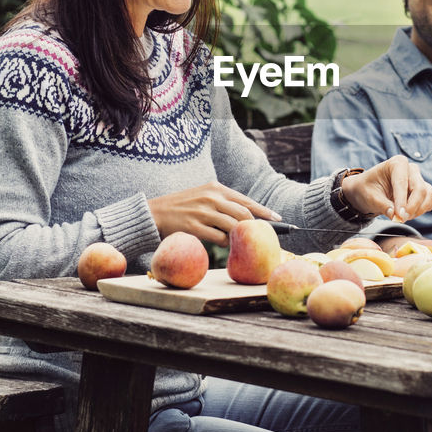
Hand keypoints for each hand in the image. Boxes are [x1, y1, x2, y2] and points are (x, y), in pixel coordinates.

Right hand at [147, 181, 279, 245]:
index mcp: (216, 188)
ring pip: (233, 227)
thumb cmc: (183, 207)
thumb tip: (248, 217)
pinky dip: (225, 243)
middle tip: (261, 237)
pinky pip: (219, 238)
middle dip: (255, 227)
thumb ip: (223, 203)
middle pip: (244, 214)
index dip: (264, 211)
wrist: (154, 213)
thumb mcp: (204, 196)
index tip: (278, 219)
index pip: (246, 200)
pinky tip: (223, 243)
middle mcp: (211, 197)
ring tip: (239, 241)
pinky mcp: (194, 227)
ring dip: (239, 237)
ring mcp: (203, 212)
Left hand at [340, 155, 431, 222]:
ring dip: (419, 210)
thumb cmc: (367, 189)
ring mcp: (419, 178)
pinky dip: (425, 208)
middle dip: (412, 208)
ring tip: (403, 216)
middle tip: (401, 219)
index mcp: (396, 163)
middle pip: (420, 189)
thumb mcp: (369, 197)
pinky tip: (411, 212)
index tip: (399, 217)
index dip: (402, 202)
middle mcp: (411, 168)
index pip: (403, 183)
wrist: (368, 189)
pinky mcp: (424, 188)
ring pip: (429, 195)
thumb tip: (395, 216)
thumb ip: (383, 206)